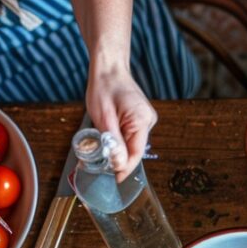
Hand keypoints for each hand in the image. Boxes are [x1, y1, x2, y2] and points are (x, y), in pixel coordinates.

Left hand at [86, 65, 156, 180]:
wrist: (109, 68)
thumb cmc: (105, 87)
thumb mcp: (103, 117)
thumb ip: (112, 142)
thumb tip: (118, 164)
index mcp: (141, 120)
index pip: (136, 153)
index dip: (124, 168)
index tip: (114, 179)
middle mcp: (148, 121)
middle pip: (134, 149)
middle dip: (118, 158)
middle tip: (99, 162)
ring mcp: (145, 119)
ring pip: (132, 143)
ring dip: (117, 148)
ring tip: (101, 142)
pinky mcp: (140, 118)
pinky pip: (130, 135)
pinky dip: (119, 139)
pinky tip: (108, 133)